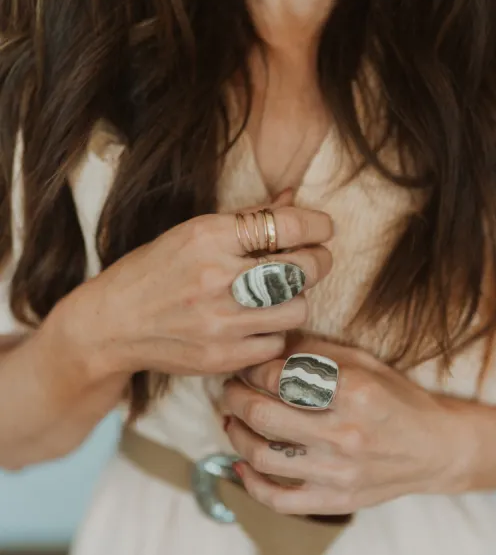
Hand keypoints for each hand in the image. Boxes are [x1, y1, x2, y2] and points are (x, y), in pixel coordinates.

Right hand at [54, 194, 332, 379]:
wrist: (113, 324)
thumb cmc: (154, 271)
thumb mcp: (192, 233)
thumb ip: (246, 218)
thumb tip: (292, 198)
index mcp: (209, 237)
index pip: (287, 225)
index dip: (317, 226)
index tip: (323, 229)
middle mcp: (218, 277)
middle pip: (303, 270)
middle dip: (318, 261)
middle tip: (313, 261)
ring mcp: (221, 321)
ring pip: (297, 309)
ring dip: (296, 299)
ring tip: (279, 295)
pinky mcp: (223, 356)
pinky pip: (277, 343)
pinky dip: (274, 332)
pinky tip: (257, 323)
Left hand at [222, 338, 475, 513]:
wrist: (436, 449)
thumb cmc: (398, 400)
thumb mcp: (366, 364)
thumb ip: (318, 354)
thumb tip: (268, 347)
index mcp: (354, 392)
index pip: (281, 376)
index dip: (253, 367)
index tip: (247, 365)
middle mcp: (345, 433)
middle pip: (263, 414)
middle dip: (234, 396)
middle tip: (229, 388)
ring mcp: (338, 472)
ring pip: (262, 455)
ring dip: (235, 434)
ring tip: (231, 421)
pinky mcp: (335, 500)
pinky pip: (278, 499)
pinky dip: (250, 483)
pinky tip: (241, 464)